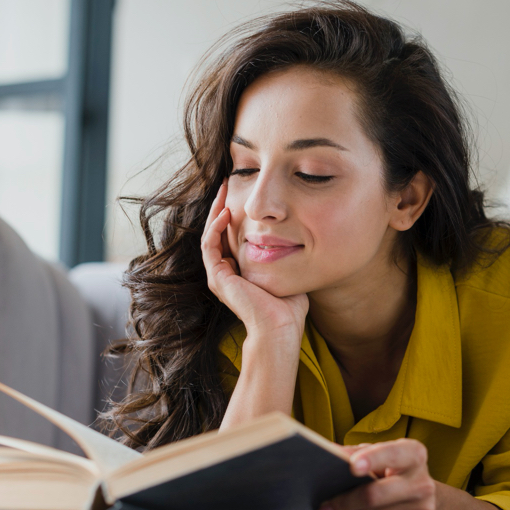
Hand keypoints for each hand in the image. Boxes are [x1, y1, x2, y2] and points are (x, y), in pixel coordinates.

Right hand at [201, 179, 308, 340]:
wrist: (281, 327)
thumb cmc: (290, 306)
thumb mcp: (288, 271)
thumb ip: (286, 255)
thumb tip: (300, 238)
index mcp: (240, 271)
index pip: (232, 235)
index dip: (235, 213)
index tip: (243, 192)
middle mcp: (226, 272)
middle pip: (218, 231)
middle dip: (222, 205)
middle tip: (228, 182)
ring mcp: (219, 275)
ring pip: (210, 235)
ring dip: (216, 211)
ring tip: (224, 190)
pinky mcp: (217, 277)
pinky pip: (210, 246)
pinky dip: (215, 228)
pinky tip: (226, 213)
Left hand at [313, 439, 436, 509]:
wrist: (423, 501)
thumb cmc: (394, 472)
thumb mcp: (380, 455)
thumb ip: (357, 452)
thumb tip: (328, 452)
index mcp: (414, 455)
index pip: (393, 454)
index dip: (373, 459)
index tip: (352, 466)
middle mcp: (421, 483)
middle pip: (375, 494)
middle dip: (343, 503)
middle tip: (321, 508)